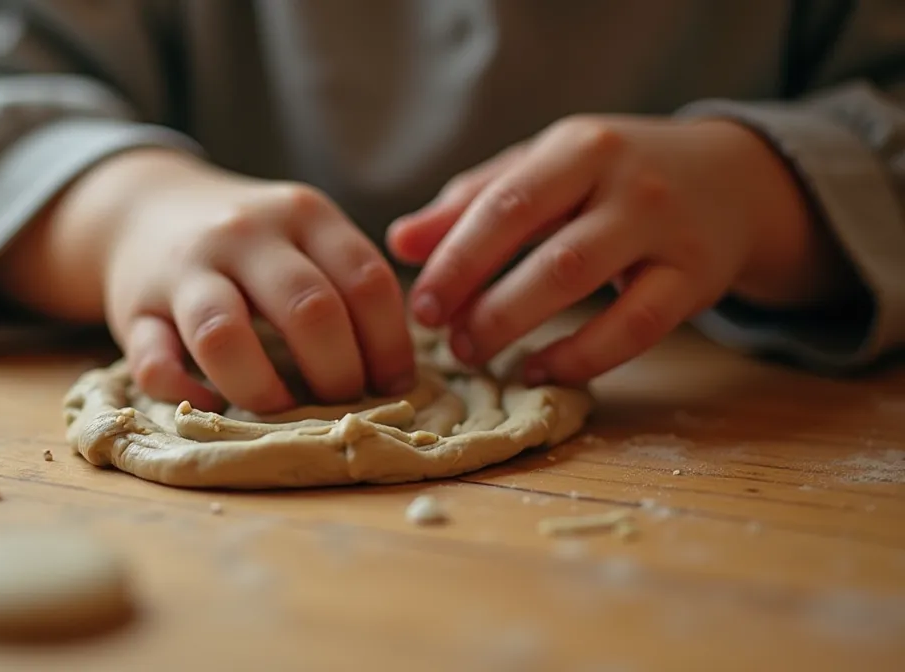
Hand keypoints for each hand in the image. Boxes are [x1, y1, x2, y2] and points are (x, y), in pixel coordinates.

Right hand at [102, 151, 415, 412]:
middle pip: (308, 309)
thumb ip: (347, 280)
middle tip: (342, 403)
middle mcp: (244, 234)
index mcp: (302, 215)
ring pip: (224, 335)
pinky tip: (215, 406)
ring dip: (264, 391)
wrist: (143, 207)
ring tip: (283, 413)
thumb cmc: (249, 242)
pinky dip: (187, 396)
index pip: (366, 281)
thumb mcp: (304, 232)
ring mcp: (184, 269)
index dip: (390, 345)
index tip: (393, 385)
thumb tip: (401, 372)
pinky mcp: (133, 310)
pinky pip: (155, 365)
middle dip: (338, 374)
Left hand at [386, 115, 838, 385]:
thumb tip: (400, 242)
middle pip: (544, 248)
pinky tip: (539, 369)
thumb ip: (470, 202)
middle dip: (484, 301)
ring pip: (585, 283)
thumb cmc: (611, 177)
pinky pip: (636, 329)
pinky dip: (582, 357)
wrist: (733, 177)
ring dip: (519, 326)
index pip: (505, 203)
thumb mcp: (544, 170)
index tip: (420, 305)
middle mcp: (628, 181)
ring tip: (477, 353)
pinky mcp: (696, 279)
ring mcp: (668, 230)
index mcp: (579, 147)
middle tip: (445, 340)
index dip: (457, 259)